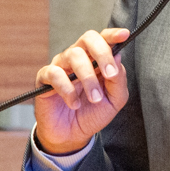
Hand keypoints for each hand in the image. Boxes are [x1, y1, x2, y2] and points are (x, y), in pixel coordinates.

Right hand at [33, 27, 130, 154]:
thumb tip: (118, 57)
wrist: (72, 136)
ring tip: (94, 98)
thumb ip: (119, 80)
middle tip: (109, 74)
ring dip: (88, 78)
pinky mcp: (44, 78)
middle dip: (102, 53)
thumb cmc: (93, 113)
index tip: (125, 35)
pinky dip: (67, 89)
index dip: (113, 35)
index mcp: (96, 59)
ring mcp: (61, 65)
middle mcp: (78, 57)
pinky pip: (55, 73)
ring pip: (73, 55)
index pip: (104, 39)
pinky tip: (74, 104)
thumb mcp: (114, 100)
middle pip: (88, 38)